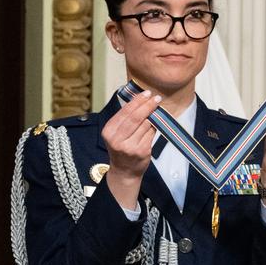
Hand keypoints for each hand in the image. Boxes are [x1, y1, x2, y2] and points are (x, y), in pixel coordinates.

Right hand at [102, 89, 161, 210]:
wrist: (124, 171)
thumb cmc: (121, 148)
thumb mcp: (116, 134)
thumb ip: (125, 119)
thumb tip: (141, 100)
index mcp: (108, 131)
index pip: (125, 112)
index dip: (137, 101)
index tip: (146, 93)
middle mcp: (117, 139)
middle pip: (135, 117)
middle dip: (147, 105)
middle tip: (156, 98)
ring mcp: (130, 146)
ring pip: (146, 124)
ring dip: (153, 116)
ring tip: (156, 109)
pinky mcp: (142, 151)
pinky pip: (151, 134)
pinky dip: (155, 127)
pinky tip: (156, 123)